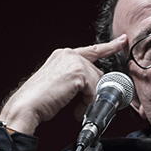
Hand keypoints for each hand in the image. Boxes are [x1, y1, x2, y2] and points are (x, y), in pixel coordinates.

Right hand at [0, 36, 126, 134]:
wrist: (28, 105)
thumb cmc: (41, 98)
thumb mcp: (62, 83)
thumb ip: (79, 80)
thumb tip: (97, 88)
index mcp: (64, 55)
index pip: (93, 50)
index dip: (110, 47)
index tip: (123, 41)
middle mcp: (69, 54)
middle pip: (98, 73)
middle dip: (95, 91)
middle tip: (85, 104)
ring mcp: (74, 62)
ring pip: (97, 82)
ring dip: (90, 99)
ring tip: (77, 109)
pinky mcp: (78, 73)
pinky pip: (95, 91)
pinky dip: (88, 103)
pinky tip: (77, 109)